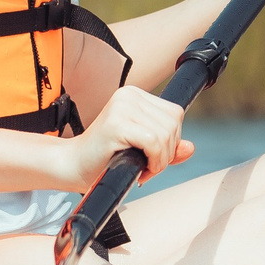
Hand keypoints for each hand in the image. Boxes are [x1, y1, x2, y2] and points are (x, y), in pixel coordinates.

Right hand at [65, 85, 192, 187]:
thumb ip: (167, 147)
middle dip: (167, 152)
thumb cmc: (105, 158)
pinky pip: (154, 143)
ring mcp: (121, 107)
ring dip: (160, 160)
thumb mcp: (143, 150)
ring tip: (142, 167)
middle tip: (147, 165)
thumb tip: (190, 148)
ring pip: (166, 134)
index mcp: (134, 95)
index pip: (174, 114)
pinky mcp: (116, 123)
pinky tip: (141, 169)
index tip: (153, 156)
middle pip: (173, 124)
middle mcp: (128, 95)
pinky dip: (154, 161)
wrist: (73, 166)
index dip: (171, 140)